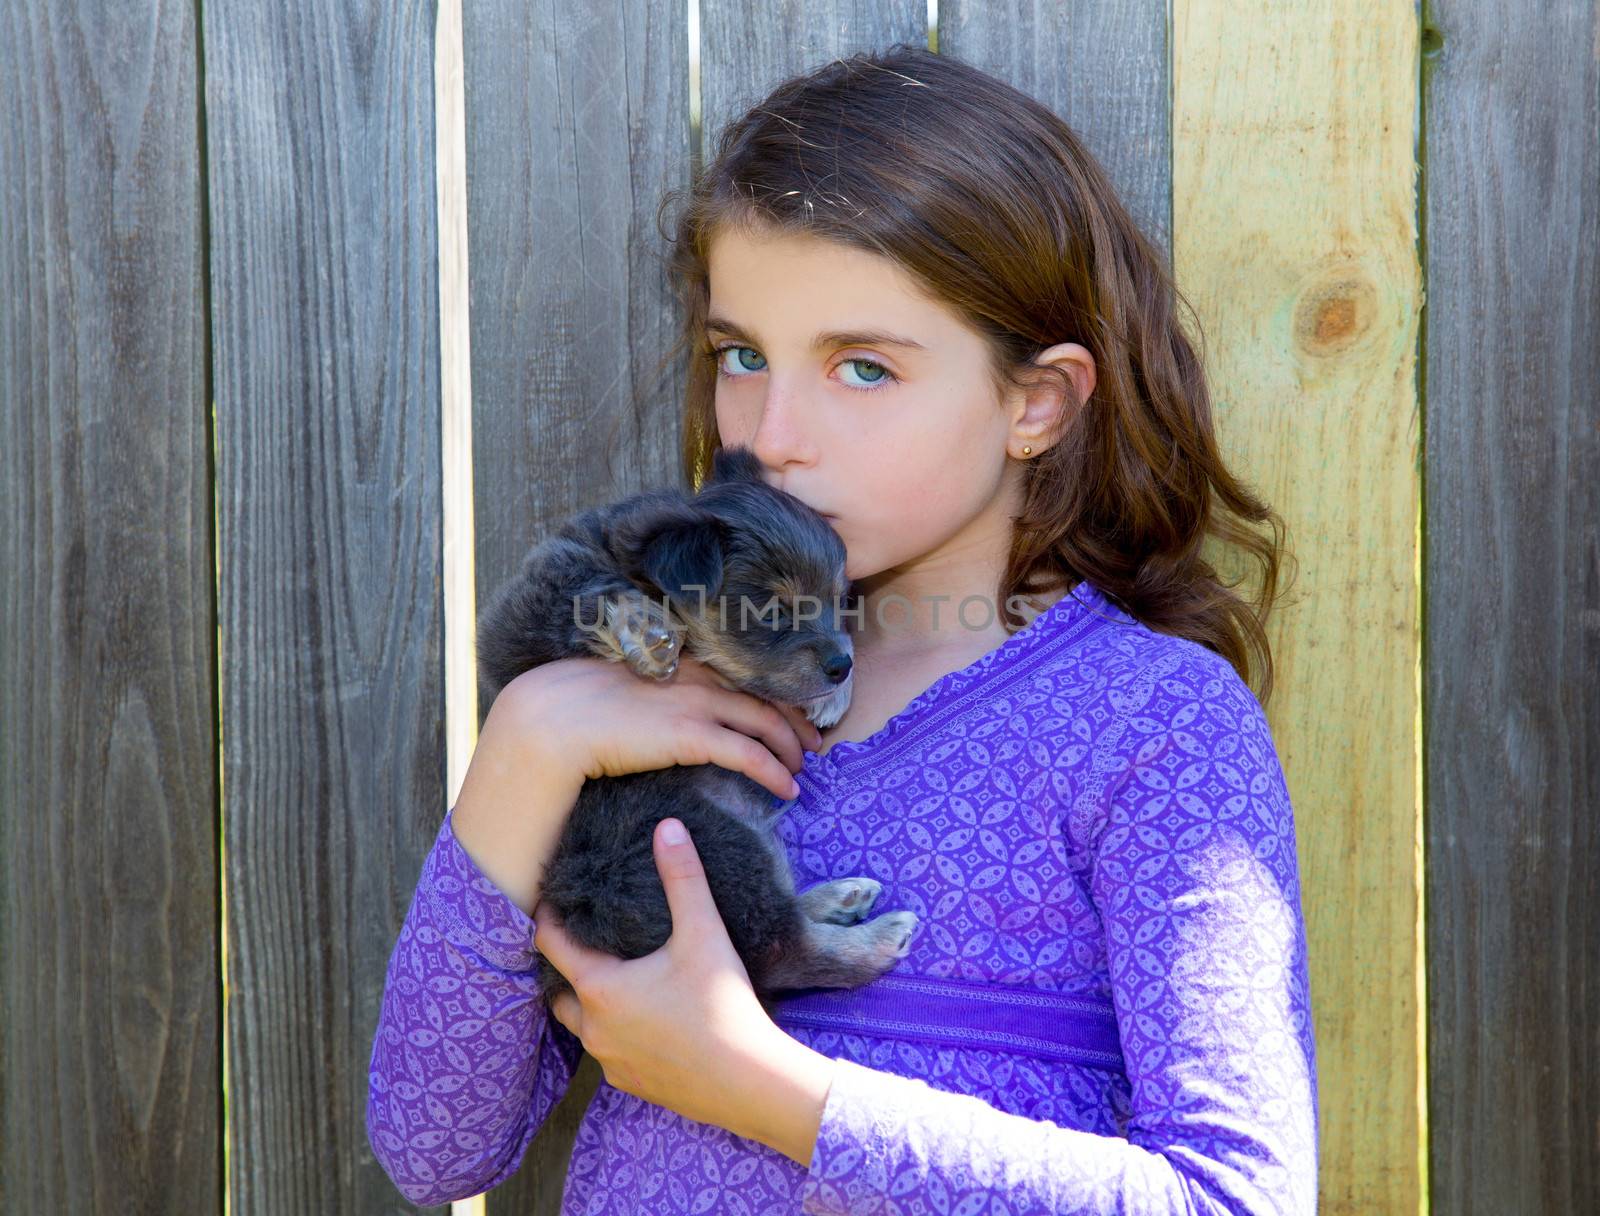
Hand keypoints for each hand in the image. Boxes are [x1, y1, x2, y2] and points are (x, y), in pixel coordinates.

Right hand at [506, 653, 823, 799]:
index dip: (772, 698)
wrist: (555, 717)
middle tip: (812, 746)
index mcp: (680, 664)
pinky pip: (749, 755)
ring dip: (790, 750)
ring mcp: (697, 705)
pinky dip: (775, 772)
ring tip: (801, 771)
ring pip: (765, 725)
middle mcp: (696, 679)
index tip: (790, 716)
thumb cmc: (574, 708)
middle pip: (764, 698)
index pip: (742, 678)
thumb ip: (648, 694)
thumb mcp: (621, 689)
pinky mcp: (693, 736)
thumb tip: (654, 714)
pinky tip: (788, 789)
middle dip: (795, 724)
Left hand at [534, 817, 818, 1145]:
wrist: (749, 1083)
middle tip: (582, 942)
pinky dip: (615, 1033)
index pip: (552, 945)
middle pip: (560, 991)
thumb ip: (683, 877)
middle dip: (566, 967)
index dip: (550, 918)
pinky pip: (609, 1053)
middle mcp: (594, 1028)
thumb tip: (668, 827)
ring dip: (590, 1003)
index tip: (552, 898)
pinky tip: (642, 1020)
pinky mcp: (633, 1084)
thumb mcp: (703, 933)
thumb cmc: (723, 1006)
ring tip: (612, 979)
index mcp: (600, 988)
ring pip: (584, 1026)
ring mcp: (611, 1061)